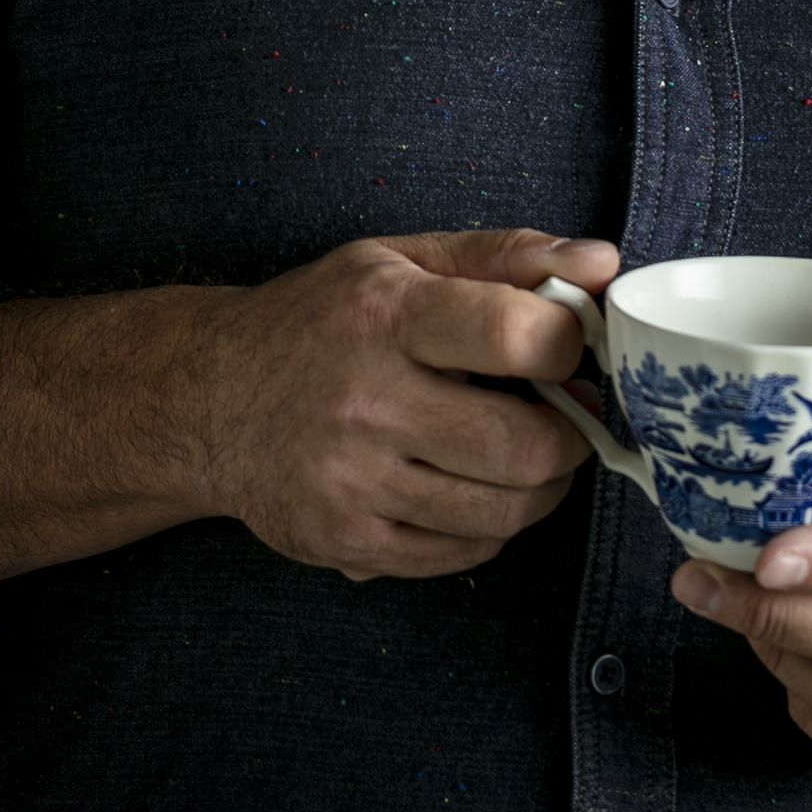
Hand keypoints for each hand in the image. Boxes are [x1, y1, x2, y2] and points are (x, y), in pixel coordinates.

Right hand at [195, 226, 618, 582]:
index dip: (569, 345)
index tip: (567, 348)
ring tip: (525, 454)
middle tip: (563, 418)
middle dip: (569, 436)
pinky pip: (461, 555)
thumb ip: (506, 256)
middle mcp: (364, 401)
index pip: (516, 336)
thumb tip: (605, 261)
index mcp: (384, 315)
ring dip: (541, 488)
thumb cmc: (319, 320)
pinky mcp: (345, 542)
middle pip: (524, 447)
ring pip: (503, 514)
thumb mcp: (400, 261)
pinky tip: (471, 488)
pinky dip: (489, 528)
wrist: (206, 399)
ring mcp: (352, 482)